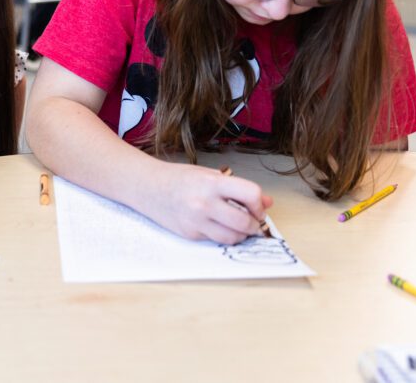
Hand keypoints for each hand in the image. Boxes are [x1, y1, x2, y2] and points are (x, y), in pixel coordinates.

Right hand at [143, 162, 271, 243]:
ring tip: (237, 225)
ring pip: (232, 238)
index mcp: (211, 183)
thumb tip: (267, 202)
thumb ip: (238, 188)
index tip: (257, 207)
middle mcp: (204, 203)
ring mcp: (196, 221)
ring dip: (241, 234)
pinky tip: (217, 225)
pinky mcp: (190, 234)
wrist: (148, 187)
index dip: (259, 204)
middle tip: (252, 221)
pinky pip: (216, 241)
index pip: (250, 194)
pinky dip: (222, 236)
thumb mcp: (209, 175)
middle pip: (244, 222)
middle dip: (254, 224)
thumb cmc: (179, 178)